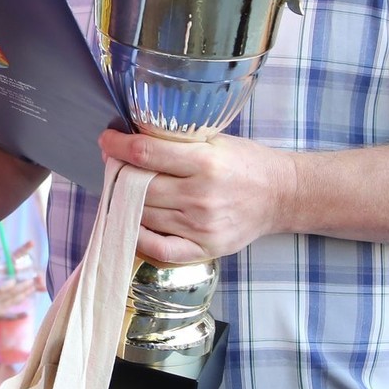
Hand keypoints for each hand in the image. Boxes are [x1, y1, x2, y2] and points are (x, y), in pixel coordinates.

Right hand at [0, 274, 36, 331]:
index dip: (10, 283)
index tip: (19, 278)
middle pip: (10, 292)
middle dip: (23, 286)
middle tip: (32, 281)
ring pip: (12, 301)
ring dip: (24, 295)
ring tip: (32, 289)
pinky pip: (8, 317)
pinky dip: (18, 316)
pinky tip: (26, 314)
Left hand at [98, 129, 297, 262]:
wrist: (282, 195)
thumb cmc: (246, 163)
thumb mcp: (215, 140)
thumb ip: (177, 141)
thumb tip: (131, 140)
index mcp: (205, 163)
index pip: (145, 153)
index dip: (117, 145)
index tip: (106, 140)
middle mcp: (201, 196)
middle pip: (139, 186)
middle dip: (118, 173)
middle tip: (113, 164)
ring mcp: (201, 226)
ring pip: (144, 214)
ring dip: (125, 202)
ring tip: (122, 189)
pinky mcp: (205, 248)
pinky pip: (159, 248)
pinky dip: (139, 236)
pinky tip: (133, 222)